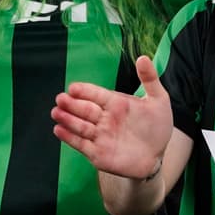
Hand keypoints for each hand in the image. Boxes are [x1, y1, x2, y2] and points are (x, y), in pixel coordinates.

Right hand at [51, 56, 173, 179]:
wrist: (156, 157)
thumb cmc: (156, 127)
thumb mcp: (158, 101)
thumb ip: (150, 79)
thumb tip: (143, 57)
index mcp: (116, 103)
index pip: (97, 94)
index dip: (85, 91)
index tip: (73, 88)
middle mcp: (104, 118)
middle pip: (84, 109)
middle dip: (72, 104)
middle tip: (60, 98)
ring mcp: (99, 136)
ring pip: (80, 126)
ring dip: (67, 119)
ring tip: (56, 112)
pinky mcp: (97, 154)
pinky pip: (81, 144)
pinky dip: (69, 138)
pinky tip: (58, 130)